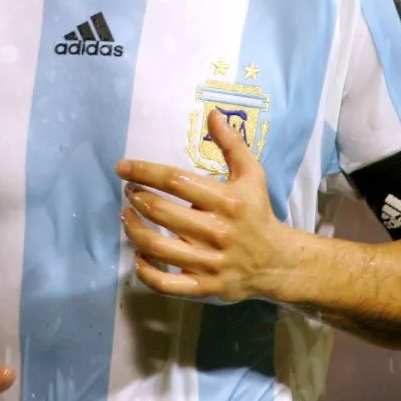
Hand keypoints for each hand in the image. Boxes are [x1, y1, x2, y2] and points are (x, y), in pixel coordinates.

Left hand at [117, 108, 302, 301]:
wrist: (276, 262)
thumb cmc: (258, 213)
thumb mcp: (252, 174)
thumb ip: (232, 144)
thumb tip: (213, 114)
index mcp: (226, 201)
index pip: (176, 181)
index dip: (145, 171)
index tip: (123, 167)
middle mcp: (216, 231)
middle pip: (162, 212)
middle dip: (137, 198)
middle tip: (130, 191)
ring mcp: (208, 262)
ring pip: (157, 247)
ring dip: (134, 230)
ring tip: (126, 216)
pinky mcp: (203, 287)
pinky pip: (165, 283)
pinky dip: (145, 270)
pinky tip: (138, 255)